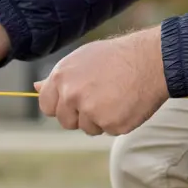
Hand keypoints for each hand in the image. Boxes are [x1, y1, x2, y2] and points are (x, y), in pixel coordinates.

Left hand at [35, 27, 169, 135]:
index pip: (47, 106)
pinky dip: (118, 121)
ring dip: (100, 119)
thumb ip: (59, 77)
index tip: (76, 99)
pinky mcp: (111, 124)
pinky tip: (127, 103)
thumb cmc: (116, 57)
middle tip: (101, 96)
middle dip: (81, 115)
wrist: (151, 60)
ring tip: (116, 96)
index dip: (62, 105)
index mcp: (62, 77)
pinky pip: (109, 131)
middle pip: (66, 121)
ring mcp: (91, 112)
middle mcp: (72, 96)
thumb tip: (36, 87)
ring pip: (88, 128)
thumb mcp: (83, 59)